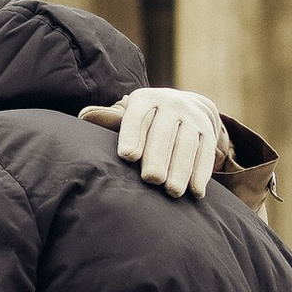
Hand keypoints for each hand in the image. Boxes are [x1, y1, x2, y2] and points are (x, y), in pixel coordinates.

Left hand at [83, 86, 224, 200]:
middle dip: (158, 157)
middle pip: (163, 133)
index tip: (128, 156)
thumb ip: (109, 119)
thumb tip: (84, 117)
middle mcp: (170, 104)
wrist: (184, 105)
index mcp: (144, 99)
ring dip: (181, 170)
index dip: (132, 135)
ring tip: (173, 192)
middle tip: (152, 180)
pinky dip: (201, 173)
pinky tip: (196, 192)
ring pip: (186, 144)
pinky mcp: (208, 131)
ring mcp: (192, 117)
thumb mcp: (129, 114)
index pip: (137, 117)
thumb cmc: (144, 120)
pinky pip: (206, 152)